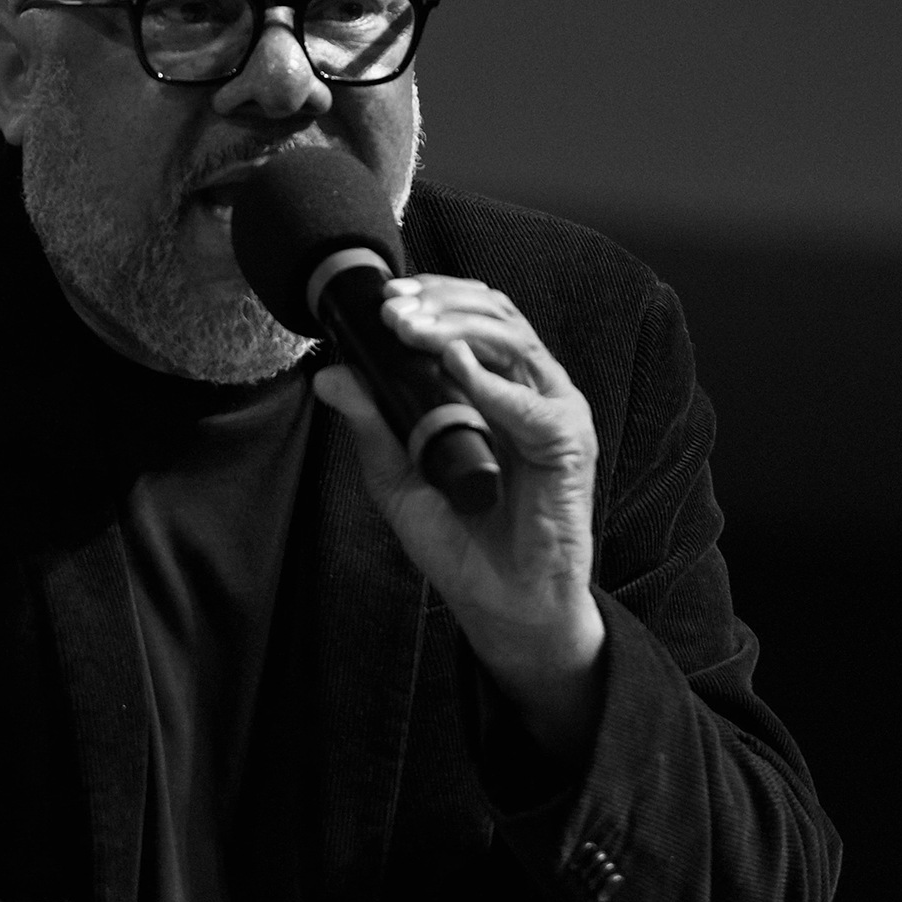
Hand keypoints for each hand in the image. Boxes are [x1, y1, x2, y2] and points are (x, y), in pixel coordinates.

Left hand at [313, 274, 604, 755]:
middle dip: (440, 303)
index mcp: (494, 390)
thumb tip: (331, 373)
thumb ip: (372, 426)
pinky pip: (530, 401)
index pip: (471, 318)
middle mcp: (527, 391)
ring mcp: (552, 411)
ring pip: (513, 339)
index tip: (382, 301)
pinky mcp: (569, 442)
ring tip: (414, 332)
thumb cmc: (464, 544)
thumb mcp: (399, 479)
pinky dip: (491, 381)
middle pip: (494, 315)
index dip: (431, 298)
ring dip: (459, 328)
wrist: (504, 603)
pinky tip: (455, 368)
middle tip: (393, 311)